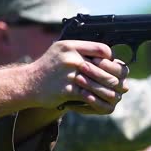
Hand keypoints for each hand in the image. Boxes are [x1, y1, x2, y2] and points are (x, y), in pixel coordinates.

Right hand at [0, 40, 128, 116]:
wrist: (28, 83)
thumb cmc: (49, 67)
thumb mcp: (62, 51)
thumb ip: (82, 51)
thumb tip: (109, 57)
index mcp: (72, 46)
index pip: (102, 49)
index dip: (112, 59)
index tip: (114, 66)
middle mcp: (71, 58)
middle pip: (105, 69)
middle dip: (116, 79)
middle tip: (123, 86)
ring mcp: (69, 74)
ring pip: (100, 85)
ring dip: (110, 93)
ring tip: (116, 96)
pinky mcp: (66, 90)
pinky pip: (89, 97)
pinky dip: (97, 102)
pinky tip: (102, 104)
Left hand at [70, 57, 128, 114]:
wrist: (70, 80)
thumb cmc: (82, 64)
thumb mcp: (87, 55)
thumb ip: (97, 52)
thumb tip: (106, 53)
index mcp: (121, 72)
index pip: (121, 70)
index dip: (108, 65)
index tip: (93, 59)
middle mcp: (121, 86)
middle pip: (114, 82)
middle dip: (97, 74)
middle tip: (82, 66)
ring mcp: (116, 98)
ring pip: (110, 95)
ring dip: (94, 86)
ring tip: (78, 79)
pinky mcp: (107, 108)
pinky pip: (104, 107)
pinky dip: (93, 101)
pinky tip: (81, 93)